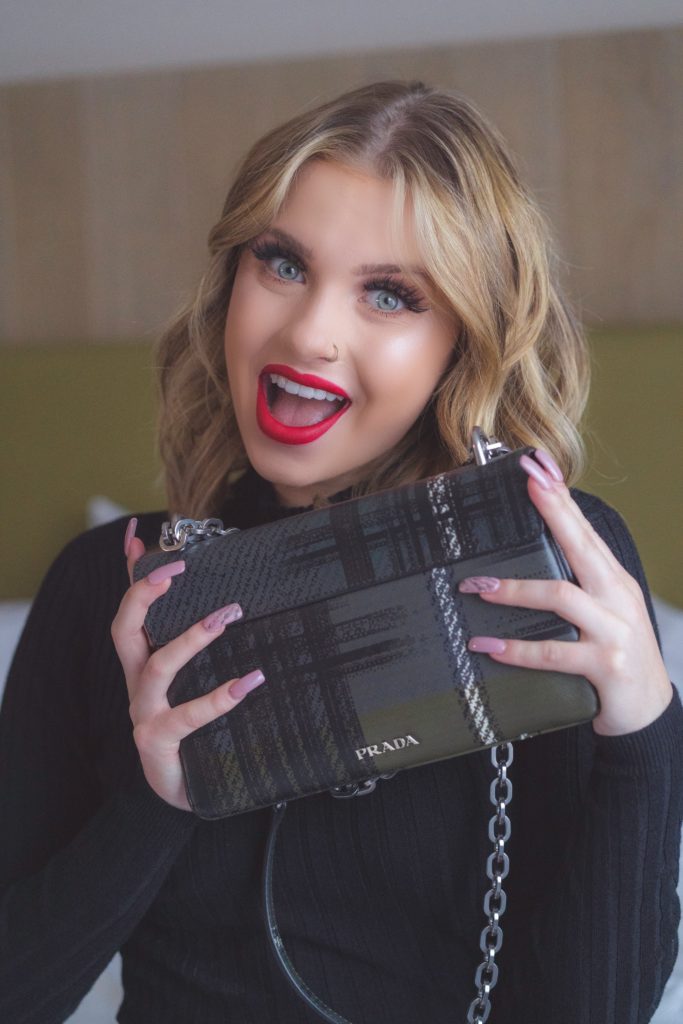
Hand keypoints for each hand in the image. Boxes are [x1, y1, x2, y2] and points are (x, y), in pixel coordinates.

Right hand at [111, 518, 265, 809]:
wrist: (185, 791)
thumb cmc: (189, 728)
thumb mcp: (188, 678)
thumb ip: (187, 638)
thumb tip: (199, 605)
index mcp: (141, 665)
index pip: (128, 611)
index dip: (131, 575)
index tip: (141, 538)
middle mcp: (138, 685)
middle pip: (124, 631)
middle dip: (145, 595)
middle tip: (178, 570)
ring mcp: (146, 714)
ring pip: (158, 668)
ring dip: (191, 638)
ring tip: (228, 615)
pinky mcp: (161, 743)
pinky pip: (186, 716)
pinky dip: (218, 698)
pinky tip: (250, 681)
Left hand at [459, 452, 672, 736]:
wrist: (649, 710)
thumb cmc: (616, 654)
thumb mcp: (600, 612)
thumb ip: (571, 583)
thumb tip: (520, 561)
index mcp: (611, 580)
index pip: (584, 529)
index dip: (561, 497)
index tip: (537, 467)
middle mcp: (615, 597)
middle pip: (581, 544)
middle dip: (553, 511)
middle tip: (524, 484)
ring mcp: (613, 630)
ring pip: (561, 596)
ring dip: (514, 589)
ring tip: (476, 587)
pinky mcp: (605, 666)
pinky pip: (553, 653)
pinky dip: (516, 649)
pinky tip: (488, 645)